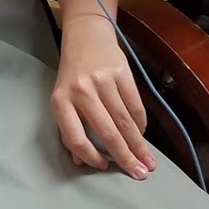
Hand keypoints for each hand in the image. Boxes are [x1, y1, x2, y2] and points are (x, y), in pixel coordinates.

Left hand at [51, 16, 157, 178]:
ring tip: (148, 161)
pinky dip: (140, 124)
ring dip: (138, 145)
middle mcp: (81, 91)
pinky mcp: (121, 72)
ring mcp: (102, 81)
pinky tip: (142, 134)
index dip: (90, 157)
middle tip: (139, 174)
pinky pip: (135, 105)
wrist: (86, 35)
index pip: (75, 138)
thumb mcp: (63, 97)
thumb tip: (81, 160)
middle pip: (107, 132)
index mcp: (61, 101)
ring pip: (124, 122)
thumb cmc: (73, 72)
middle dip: (125, 157)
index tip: (104, 166)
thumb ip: (70, 127)